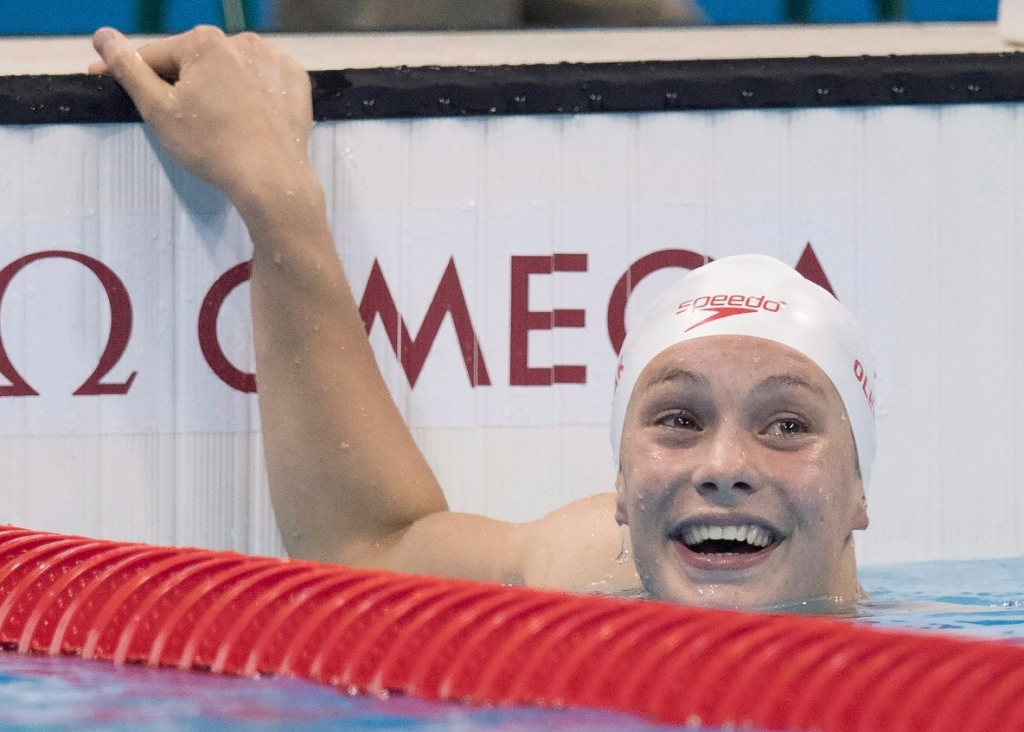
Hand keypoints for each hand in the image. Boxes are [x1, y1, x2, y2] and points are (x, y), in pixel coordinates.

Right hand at [90, 26, 313, 209]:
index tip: (106, 77)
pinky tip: (247, 118)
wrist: (271, 178)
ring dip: (218, 87)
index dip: (131, 71)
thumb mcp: (159, 110)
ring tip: (217, 122)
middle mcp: (242, 41)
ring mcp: (273, 60)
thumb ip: (130, 69)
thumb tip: (103, 36)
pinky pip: (262, 81)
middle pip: (196, 61)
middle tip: (179, 118)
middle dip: (182, 83)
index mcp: (204, 43)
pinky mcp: (295, 81)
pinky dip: (252, 94)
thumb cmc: (213, 147)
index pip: (156, 55)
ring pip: (231, 70)